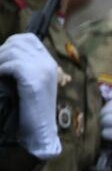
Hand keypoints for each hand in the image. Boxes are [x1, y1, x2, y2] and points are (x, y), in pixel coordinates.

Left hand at [0, 33, 58, 158]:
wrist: (40, 131)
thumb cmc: (32, 110)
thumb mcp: (32, 83)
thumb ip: (25, 67)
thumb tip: (3, 53)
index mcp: (49, 63)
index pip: (29, 39)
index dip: (11, 43)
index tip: (2, 56)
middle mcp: (48, 63)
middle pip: (17, 43)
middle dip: (1, 52)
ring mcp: (42, 70)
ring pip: (12, 51)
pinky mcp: (34, 79)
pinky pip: (11, 64)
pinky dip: (1, 69)